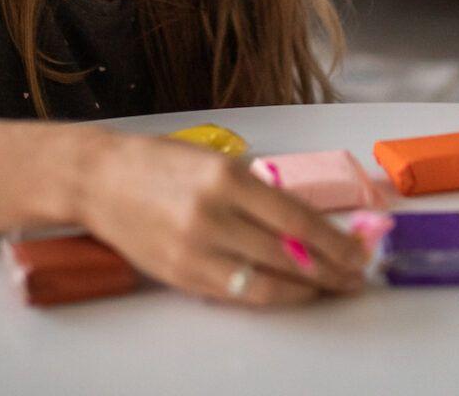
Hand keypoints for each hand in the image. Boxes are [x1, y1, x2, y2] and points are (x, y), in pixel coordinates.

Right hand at [75, 133, 369, 306]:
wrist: (100, 179)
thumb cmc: (161, 162)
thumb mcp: (217, 163)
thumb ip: (259, 193)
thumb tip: (308, 225)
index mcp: (226, 178)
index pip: (296, 218)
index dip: (334, 241)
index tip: (358, 251)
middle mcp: (211, 215)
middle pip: (288, 254)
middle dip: (330, 270)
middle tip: (355, 275)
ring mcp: (194, 250)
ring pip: (265, 284)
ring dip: (305, 289)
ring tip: (329, 287)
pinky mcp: (179, 275)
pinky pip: (236, 295)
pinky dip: (269, 296)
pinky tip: (288, 292)